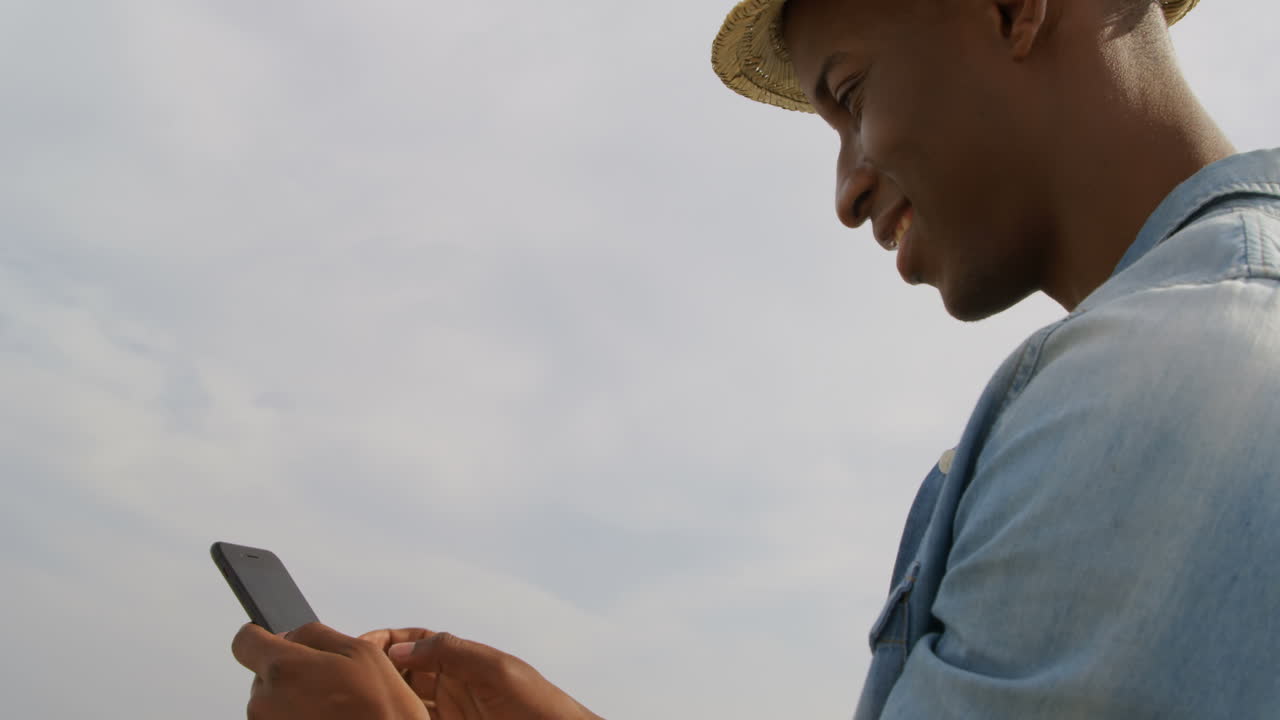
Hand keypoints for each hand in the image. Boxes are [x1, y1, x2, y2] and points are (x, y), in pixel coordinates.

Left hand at [231, 622, 429, 719]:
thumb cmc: (379, 712)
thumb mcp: (362, 652)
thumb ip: (316, 634)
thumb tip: (292, 634)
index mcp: (284, 668)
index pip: (245, 641)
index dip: (260, 636)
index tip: (272, 639)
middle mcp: (265, 701)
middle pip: (264, 672)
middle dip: (290, 671)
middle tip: (327, 682)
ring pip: (272, 700)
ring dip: (295, 699)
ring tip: (332, 708)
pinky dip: (298, 718)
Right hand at [360, 627, 602, 719]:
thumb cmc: (540, 705)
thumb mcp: (497, 669)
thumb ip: (452, 652)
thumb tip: (402, 649)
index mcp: (463, 660)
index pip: (416, 643)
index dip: (387, 641)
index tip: (359, 647)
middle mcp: (453, 684)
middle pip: (403, 672)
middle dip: (376, 672)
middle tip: (348, 679)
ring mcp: (450, 713)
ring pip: (404, 702)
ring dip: (382, 700)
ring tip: (356, 703)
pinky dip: (397, 719)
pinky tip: (382, 718)